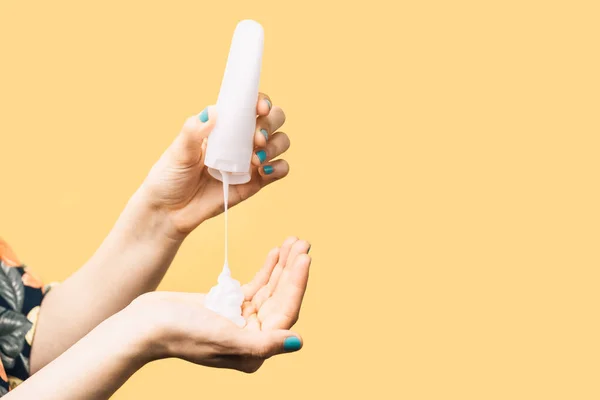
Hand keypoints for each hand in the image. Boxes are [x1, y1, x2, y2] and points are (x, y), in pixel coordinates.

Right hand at [126, 237, 310, 372]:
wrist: (144, 325)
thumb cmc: (180, 334)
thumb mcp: (223, 337)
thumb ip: (262, 342)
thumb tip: (297, 342)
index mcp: (255, 350)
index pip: (285, 313)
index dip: (297, 284)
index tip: (304, 258)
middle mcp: (252, 336)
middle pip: (280, 298)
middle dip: (293, 270)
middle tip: (303, 242)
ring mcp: (241, 320)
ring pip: (270, 289)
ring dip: (283, 266)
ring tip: (294, 241)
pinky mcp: (229, 305)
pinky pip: (256, 285)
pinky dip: (267, 269)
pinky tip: (276, 252)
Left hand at [140, 93, 290, 238]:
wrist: (170, 211)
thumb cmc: (170, 176)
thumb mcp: (178, 151)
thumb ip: (193, 131)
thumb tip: (212, 113)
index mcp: (224, 125)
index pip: (249, 104)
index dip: (261, 101)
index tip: (260, 108)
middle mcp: (241, 139)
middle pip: (273, 119)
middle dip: (271, 124)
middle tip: (257, 138)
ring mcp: (250, 160)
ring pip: (280, 142)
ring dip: (275, 146)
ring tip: (256, 160)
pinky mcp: (255, 182)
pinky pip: (280, 170)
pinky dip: (279, 168)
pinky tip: (263, 172)